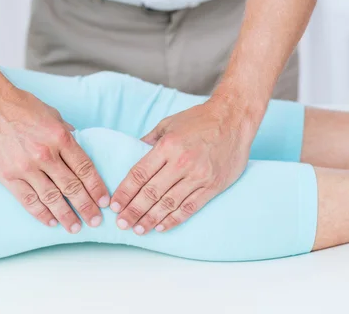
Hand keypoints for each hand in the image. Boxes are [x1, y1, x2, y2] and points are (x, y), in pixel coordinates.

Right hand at [0, 85, 109, 233]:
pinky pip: (27, 199)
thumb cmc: (20, 105)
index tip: (104, 201)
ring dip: (65, 215)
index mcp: (60, 137)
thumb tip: (77, 139)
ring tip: (75, 227)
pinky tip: (50, 221)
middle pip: (72, 187)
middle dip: (86, 206)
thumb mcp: (51, 113)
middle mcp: (46, 154)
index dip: (96, 187)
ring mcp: (26, 166)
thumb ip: (65, 130)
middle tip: (95, 221)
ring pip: (51, 197)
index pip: (85, 168)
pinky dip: (40, 213)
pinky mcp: (7, 175)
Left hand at [110, 98, 258, 234]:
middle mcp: (182, 162)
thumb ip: (149, 140)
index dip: (125, 192)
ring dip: (151, 219)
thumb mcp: (169, 123)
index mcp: (168, 145)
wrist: (234, 119)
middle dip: (133, 210)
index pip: (139, 174)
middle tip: (121, 223)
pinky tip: (162, 227)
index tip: (114, 205)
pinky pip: (190, 207)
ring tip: (138, 230)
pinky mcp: (213, 185)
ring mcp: (199, 175)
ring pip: (169, 203)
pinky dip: (175, 219)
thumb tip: (131, 152)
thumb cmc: (199, 120)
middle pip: (151, 192)